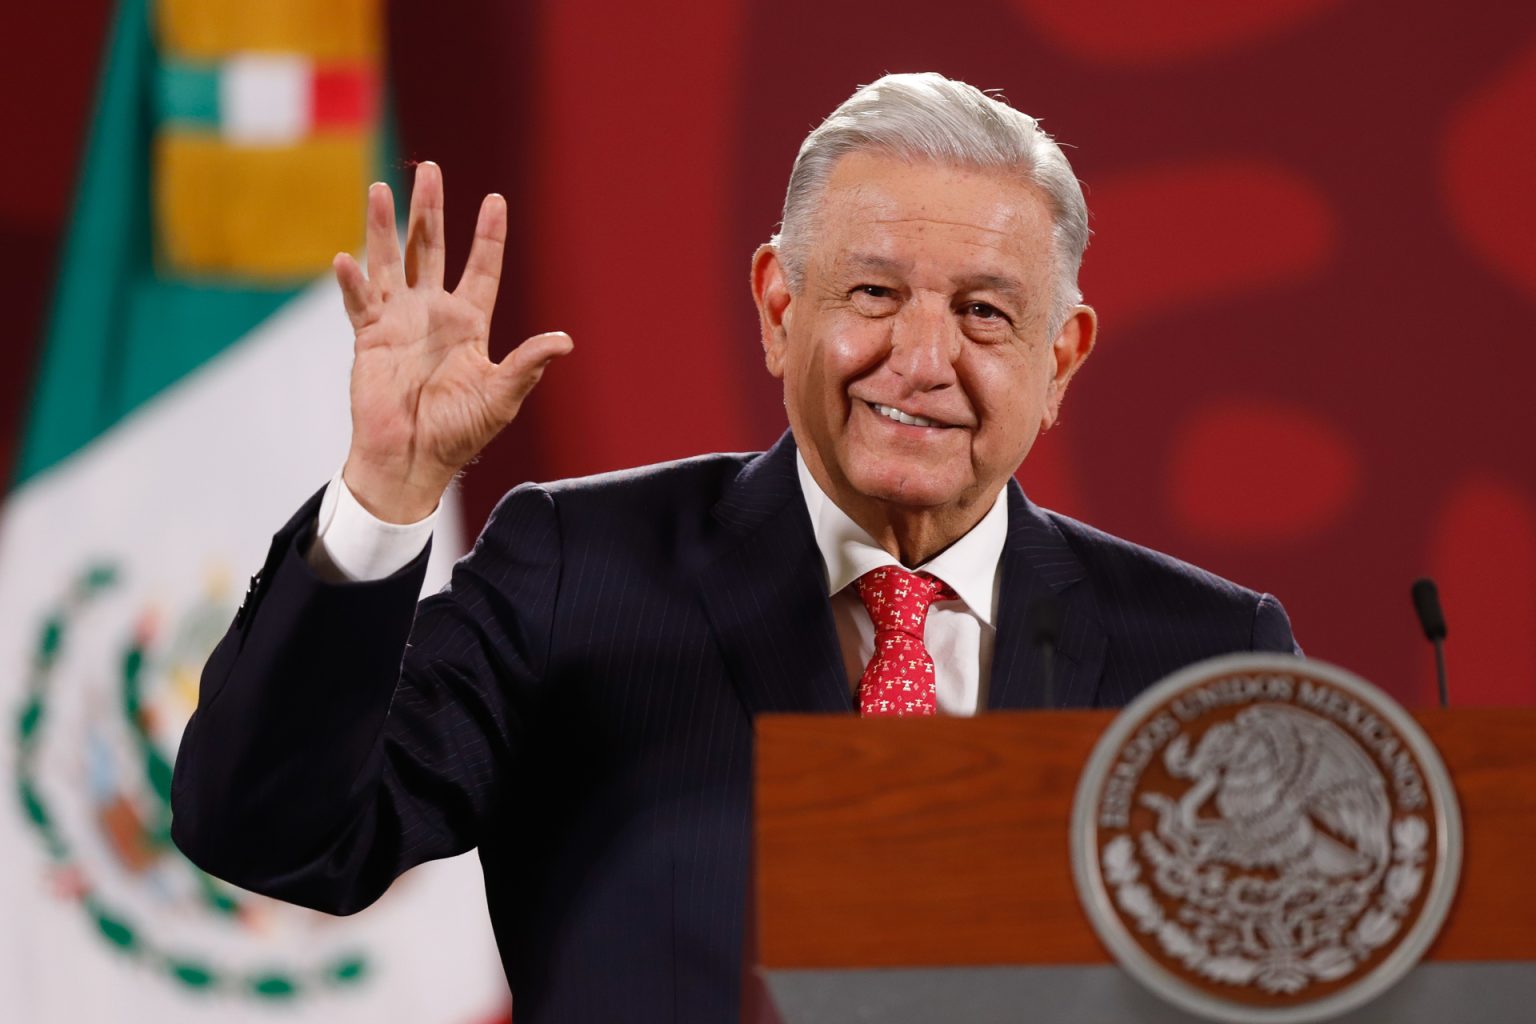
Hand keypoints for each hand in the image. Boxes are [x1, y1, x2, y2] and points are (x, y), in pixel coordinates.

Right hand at [333, 162, 572, 522]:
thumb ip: (527, 365)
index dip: (487, 236)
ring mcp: (398, 323)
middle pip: (431, 249)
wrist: (411, 459)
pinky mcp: (368, 339)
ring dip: (385, 226)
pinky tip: (346, 259)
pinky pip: (358, 302)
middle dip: (430, 210)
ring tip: (382, 188)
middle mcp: (432, 314)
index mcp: (468, 324)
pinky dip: (351, 281)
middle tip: (429, 169)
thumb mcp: (500, 396)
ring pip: (390, 261)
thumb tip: (564, 341)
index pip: (481, 269)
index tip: (495, 200)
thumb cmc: (458, 432)